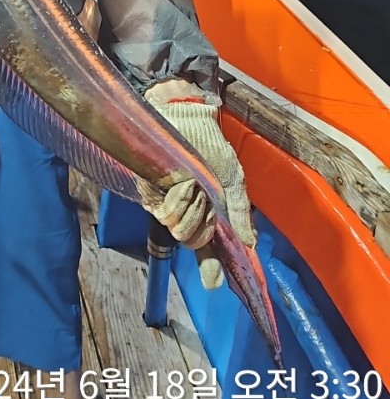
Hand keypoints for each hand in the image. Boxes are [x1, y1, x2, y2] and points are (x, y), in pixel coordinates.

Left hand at [144, 88, 255, 289]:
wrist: (185, 115)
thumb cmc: (209, 143)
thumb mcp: (232, 176)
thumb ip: (239, 208)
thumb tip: (249, 243)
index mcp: (206, 213)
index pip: (208, 249)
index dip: (211, 268)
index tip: (214, 283)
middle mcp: (185, 213)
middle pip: (194, 242)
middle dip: (203, 224)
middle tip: (206, 199)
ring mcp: (166, 204)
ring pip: (179, 229)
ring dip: (191, 208)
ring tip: (193, 184)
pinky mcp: (149, 192)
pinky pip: (164, 212)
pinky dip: (177, 200)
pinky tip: (182, 183)